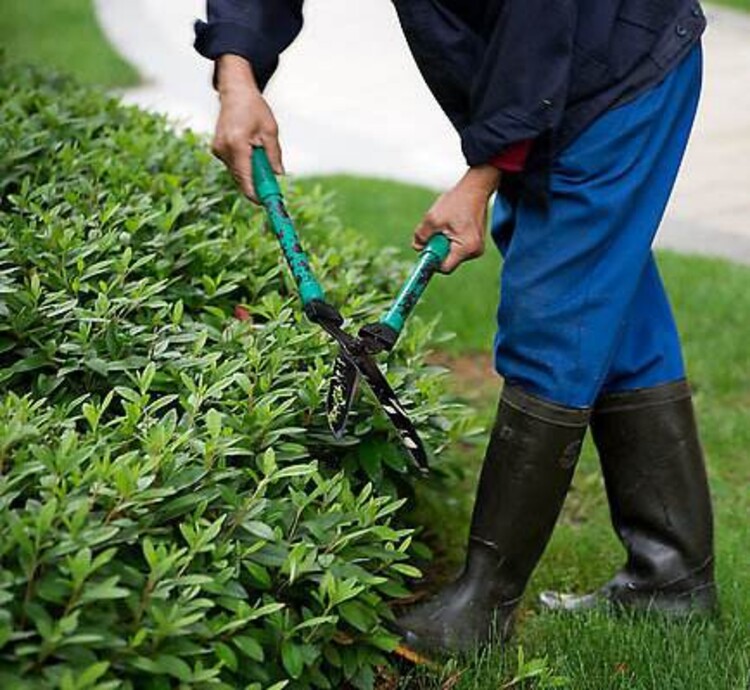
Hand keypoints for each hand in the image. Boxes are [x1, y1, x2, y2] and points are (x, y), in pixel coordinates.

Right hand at [211, 55, 283, 202]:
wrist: (235, 92)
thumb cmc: (254, 108)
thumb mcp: (270, 130)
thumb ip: (274, 154)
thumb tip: (278, 174)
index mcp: (237, 143)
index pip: (245, 177)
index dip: (254, 193)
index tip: (264, 203)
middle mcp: (223, 148)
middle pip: (240, 178)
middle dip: (255, 184)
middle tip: (270, 188)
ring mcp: (218, 149)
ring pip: (237, 173)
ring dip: (250, 173)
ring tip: (260, 156)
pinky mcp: (217, 149)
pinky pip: (233, 165)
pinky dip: (243, 166)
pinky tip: (251, 152)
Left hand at [413, 165, 500, 272]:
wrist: (475, 188)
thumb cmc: (456, 201)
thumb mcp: (432, 219)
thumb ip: (420, 236)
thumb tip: (417, 248)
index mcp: (466, 248)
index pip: (445, 268)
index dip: (432, 261)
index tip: (424, 251)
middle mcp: (475, 251)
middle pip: (448, 261)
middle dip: (437, 249)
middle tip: (436, 231)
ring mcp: (476, 248)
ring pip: (451, 254)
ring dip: (443, 243)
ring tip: (446, 225)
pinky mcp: (474, 243)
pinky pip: (456, 247)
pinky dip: (450, 239)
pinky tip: (452, 225)